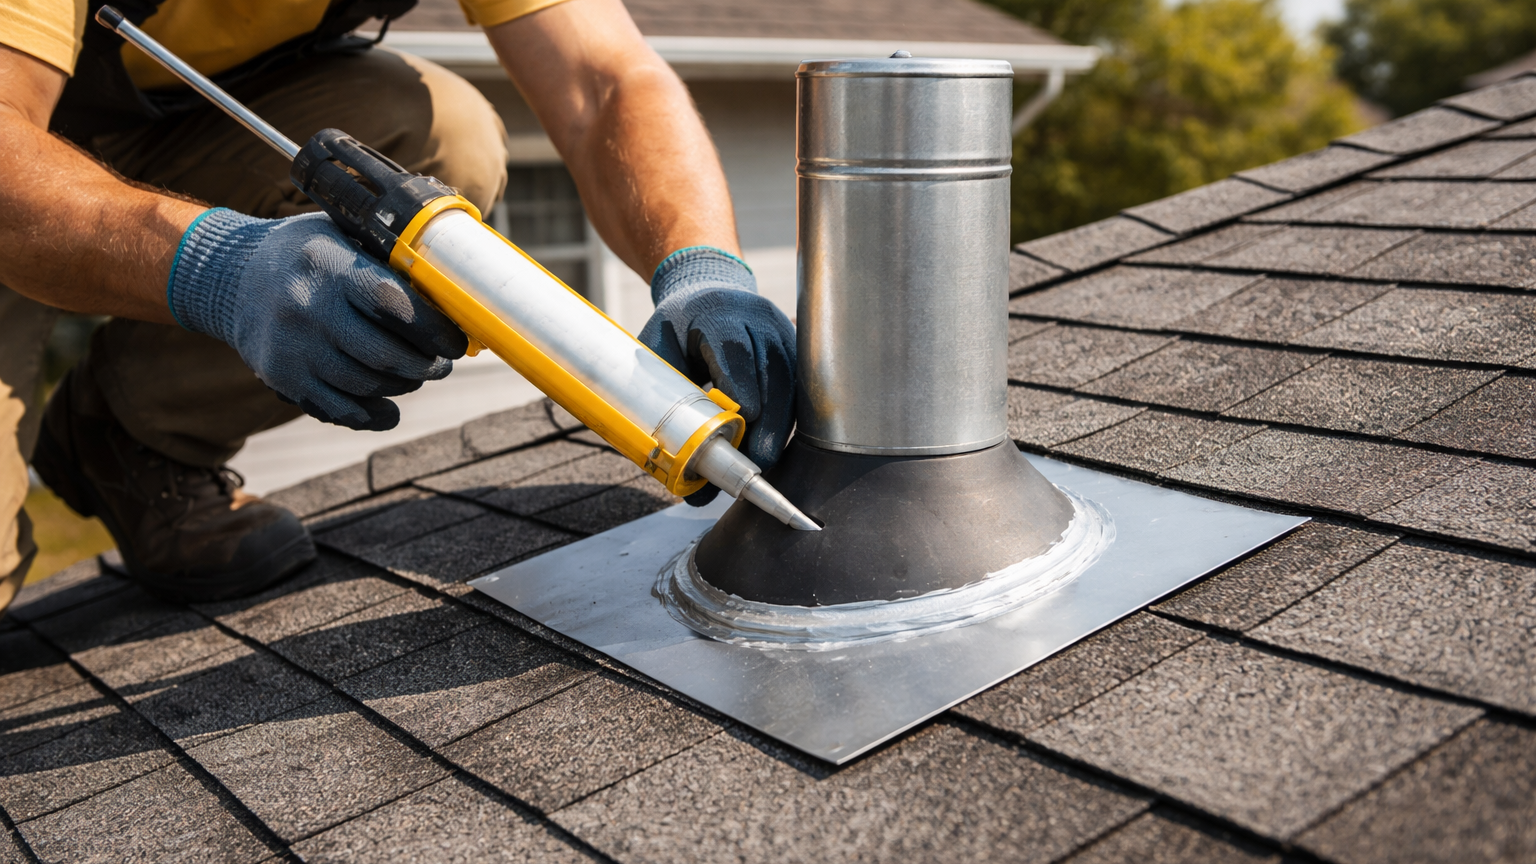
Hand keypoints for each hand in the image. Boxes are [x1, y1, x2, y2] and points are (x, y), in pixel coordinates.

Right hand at [168, 209, 466, 429]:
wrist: (230, 278)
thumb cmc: (306, 254)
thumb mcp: (341, 232)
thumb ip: (387, 256)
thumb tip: (453, 284)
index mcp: (328, 266)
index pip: (392, 303)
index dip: (433, 328)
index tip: (456, 340)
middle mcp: (306, 308)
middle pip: (383, 354)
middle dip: (425, 365)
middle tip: (441, 364)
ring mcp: (291, 348)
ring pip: (365, 385)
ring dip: (402, 386)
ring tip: (416, 375)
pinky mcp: (282, 378)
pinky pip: (337, 409)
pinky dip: (371, 414)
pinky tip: (389, 406)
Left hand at [638, 246, 795, 504]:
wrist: (709, 296)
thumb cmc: (679, 328)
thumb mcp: (659, 348)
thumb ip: (663, 392)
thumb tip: (673, 460)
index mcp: (717, 312)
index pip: (734, 348)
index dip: (742, 385)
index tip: (745, 418)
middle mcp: (758, 319)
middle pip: (773, 370)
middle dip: (769, 420)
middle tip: (758, 459)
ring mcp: (783, 333)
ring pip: (792, 382)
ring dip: (781, 424)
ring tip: (765, 459)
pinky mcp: (796, 351)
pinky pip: (799, 388)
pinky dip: (787, 418)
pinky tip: (773, 443)